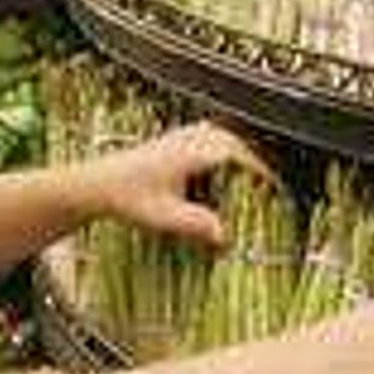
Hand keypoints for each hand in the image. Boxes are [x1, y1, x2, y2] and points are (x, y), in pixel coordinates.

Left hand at [100, 124, 259, 244]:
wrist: (96, 184)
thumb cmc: (127, 197)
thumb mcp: (164, 217)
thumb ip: (195, 226)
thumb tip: (225, 237)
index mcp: (192, 153)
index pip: (239, 155)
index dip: (262, 171)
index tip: (276, 187)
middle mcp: (189, 140)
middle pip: (236, 141)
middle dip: (257, 160)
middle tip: (272, 183)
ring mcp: (181, 137)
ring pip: (223, 136)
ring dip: (241, 151)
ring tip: (255, 174)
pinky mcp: (174, 141)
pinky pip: (210, 137)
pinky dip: (225, 149)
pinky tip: (226, 165)